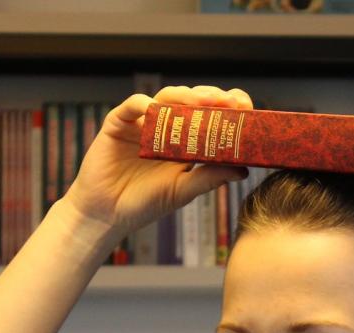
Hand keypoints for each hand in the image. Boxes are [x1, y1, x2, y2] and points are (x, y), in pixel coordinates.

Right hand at [62, 84, 253, 235]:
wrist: (106, 214)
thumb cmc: (144, 204)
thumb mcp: (181, 192)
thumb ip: (209, 178)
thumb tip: (243, 170)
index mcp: (185, 143)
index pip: (211, 118)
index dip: (228, 111)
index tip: (247, 110)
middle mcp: (166, 128)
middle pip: (192, 103)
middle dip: (213, 98)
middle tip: (230, 102)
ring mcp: (143, 122)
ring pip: (167, 98)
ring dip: (186, 96)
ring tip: (202, 102)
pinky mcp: (119, 122)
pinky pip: (133, 106)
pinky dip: (145, 103)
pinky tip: (156, 107)